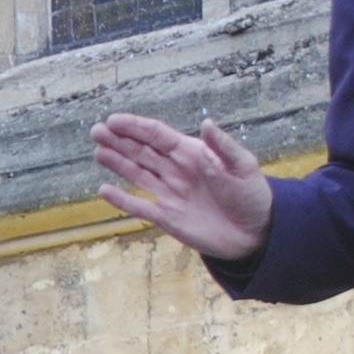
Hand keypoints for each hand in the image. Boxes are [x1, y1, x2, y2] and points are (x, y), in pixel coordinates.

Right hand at [91, 114, 274, 261]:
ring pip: (137, 174)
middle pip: (141, 151)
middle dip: (118, 141)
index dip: (135, 127)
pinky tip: (104, 190)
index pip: (157, 136)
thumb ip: (224, 146)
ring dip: (117, 163)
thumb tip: (206, 122)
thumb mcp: (244, 166)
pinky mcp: (168, 218)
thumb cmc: (253, 196)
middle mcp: (176, 171)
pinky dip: (122, 199)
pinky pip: (140, 206)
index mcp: (192, 153)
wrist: (256, 233)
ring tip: (98, 151)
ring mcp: (170, 194)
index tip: (114, 120)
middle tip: (96, 131)